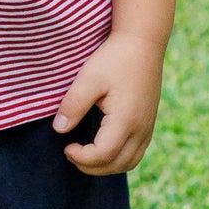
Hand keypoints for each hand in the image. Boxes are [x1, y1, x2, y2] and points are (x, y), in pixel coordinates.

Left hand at [52, 31, 165, 175]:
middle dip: (91, 167)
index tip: (66, 147)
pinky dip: (118, 158)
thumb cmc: (115, 58)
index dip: (81, 157)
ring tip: (85, 154)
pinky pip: (136, 152)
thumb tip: (59, 130)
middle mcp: (141, 128)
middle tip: (71, 154)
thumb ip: (73, 105)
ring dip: (106, 166)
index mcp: (126, 120)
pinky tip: (102, 146)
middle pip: (117, 165)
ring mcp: (148, 127)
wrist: (143, 42)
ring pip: (129, 162)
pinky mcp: (149, 122)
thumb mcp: (89, 78)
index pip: (103, 155)